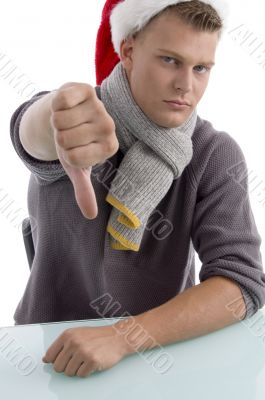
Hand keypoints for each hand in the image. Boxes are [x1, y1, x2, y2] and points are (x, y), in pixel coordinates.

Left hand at [42, 324, 127, 377]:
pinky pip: (81, 375)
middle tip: (77, 360)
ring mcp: (83, 352)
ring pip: (69, 373)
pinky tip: (92, 362)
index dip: (55, 360)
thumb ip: (61, 345)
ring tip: (85, 360)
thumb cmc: (97, 336)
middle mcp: (73, 342)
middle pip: (58, 367)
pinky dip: (86, 372)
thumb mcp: (77, 334)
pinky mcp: (92, 361)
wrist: (117, 337)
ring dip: (77, 370)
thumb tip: (46, 359)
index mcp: (67, 335)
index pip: (50, 356)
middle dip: (66, 367)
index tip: (63, 359)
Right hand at [50, 82, 118, 218]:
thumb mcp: (79, 167)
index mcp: (109, 148)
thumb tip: (90, 216)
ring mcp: (99, 106)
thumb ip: (84, 190)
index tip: (75, 148)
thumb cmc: (76, 143)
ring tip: (69, 120)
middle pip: (65, 139)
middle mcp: (109, 127)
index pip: (73, 157)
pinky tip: (67, 105)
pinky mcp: (86, 89)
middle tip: (70, 132)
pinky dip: (55, 104)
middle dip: (60, 136)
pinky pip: (60, 101)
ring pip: (60, 120)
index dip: (66, 153)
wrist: (72, 114)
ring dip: (57, 121)